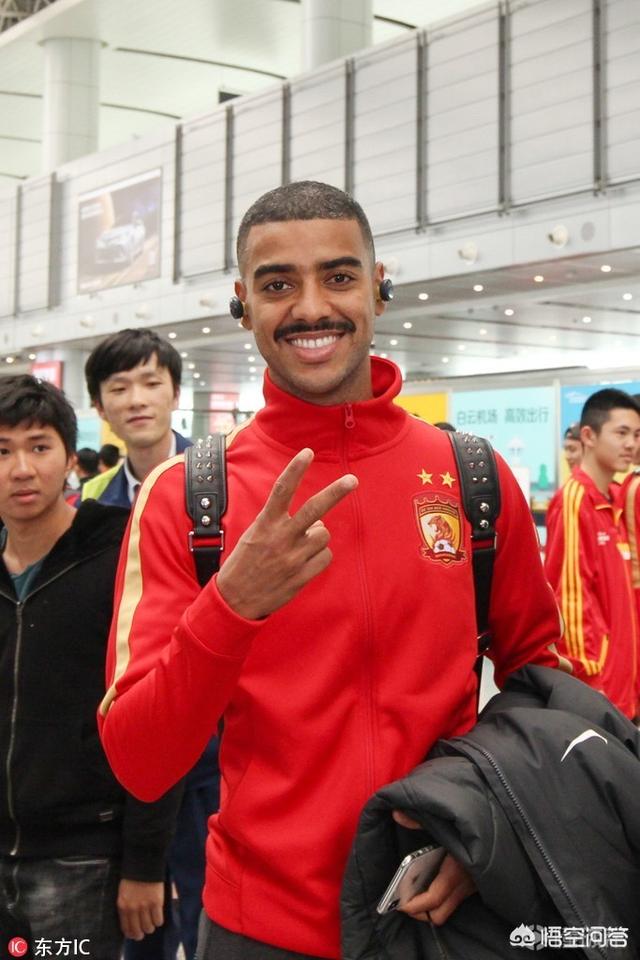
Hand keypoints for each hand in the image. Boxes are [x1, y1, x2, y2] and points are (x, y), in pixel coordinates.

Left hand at [117, 879, 163, 939]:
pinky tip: (158, 915)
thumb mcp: (123, 894)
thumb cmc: (133, 879)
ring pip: (149, 928)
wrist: (144, 865)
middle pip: (138, 931)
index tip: (135, 934)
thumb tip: (130, 923)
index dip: (132, 934)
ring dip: (151, 927)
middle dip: (141, 933)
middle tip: (145, 930)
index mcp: (123, 906)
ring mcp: (145, 906)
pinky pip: (158, 920)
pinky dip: (158, 921)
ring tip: (152, 921)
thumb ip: (126, 908)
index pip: (126, 929)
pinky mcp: (156, 903)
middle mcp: (133, 909)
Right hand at [217, 448, 356, 619]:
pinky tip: (304, 563)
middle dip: (335, 492)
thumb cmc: (245, 562)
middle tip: (352, 480)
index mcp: (265, 524)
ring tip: (300, 546)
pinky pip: (325, 557)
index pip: (282, 490)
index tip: (307, 452)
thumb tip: (317, 521)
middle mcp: (280, 538)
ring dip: (317, 537)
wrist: (235, 600)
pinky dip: (319, 557)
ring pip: (323, 534)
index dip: (295, 469)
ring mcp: (292, 558)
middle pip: (314, 509)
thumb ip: (282, 523)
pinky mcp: (301, 576)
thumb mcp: (255, 535)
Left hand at [392, 810, 475, 923]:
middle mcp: (465, 883)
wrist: (505, 826)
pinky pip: (455, 900)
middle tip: (405, 901)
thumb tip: (397, 813)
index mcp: (456, 868)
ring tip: (415, 894)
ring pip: (448, 909)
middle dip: (420, 913)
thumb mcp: (447, 819)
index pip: (434, 898)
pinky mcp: (476, 884)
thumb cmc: (475, 822)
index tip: (400, 904)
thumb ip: (421, 818)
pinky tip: (431, 883)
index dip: (415, 906)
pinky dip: (441, 899)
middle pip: (439, 914)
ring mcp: (472, 887)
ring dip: (430, 907)